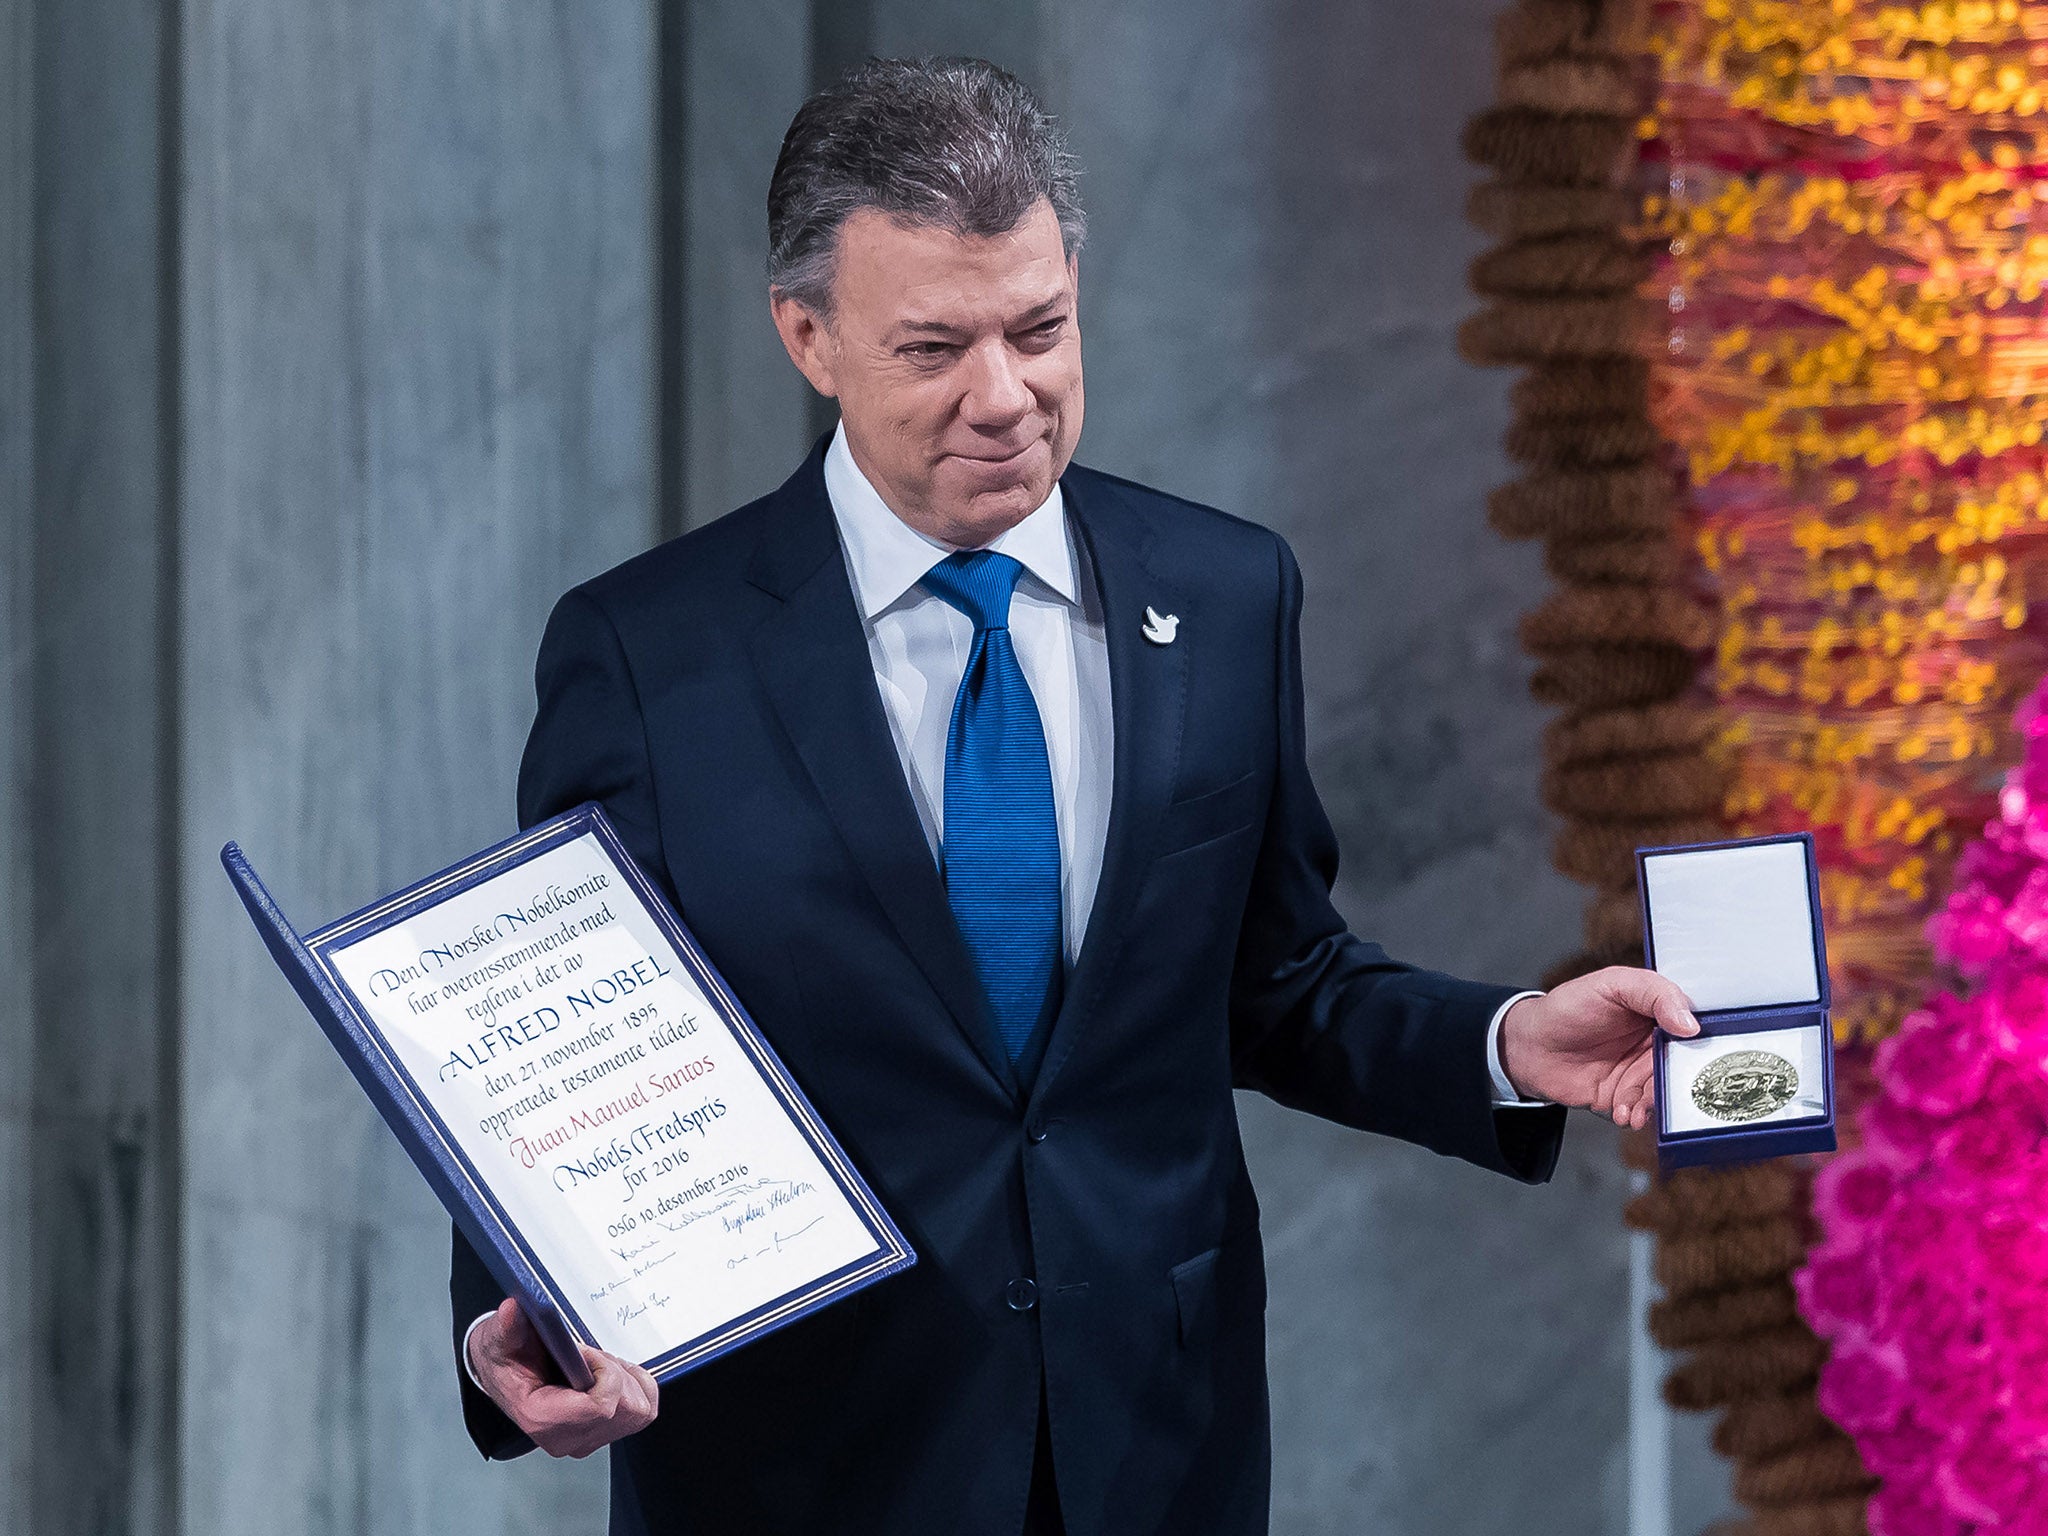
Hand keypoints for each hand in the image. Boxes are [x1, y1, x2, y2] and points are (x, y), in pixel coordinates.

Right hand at [468, 1296, 659, 1457]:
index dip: (604, 1371)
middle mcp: (567, 1438)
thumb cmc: (506, 1361)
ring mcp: (586, 1439)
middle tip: (590, 1356)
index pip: (601, 1408)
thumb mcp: (500, 1339)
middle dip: (616, 1372)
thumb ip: (507, 1327)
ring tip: (598, 1364)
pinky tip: (610, 1374)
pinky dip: (636, 1388)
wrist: (505, 1376)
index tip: (585, 1352)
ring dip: (627, 1380)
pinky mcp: (601, 1433)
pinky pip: (642, 1413)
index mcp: (543, 1419)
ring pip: (639, 1411)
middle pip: (626, 1409)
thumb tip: (512, 1311)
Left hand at [1497, 967, 1698, 1130]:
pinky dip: (1637, 1114)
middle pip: (1685, 1065)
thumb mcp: (1612, 984)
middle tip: (1673, 1087)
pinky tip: (1623, 1113)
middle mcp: (1656, 1043)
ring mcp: (1641, 1071)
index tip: (1706, 1053)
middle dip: (1680, 1080)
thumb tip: (1690, 1024)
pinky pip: (1643, 1110)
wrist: (1530, 1046)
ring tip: (1633, 1105)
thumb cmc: (1569, 1007)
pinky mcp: (1626, 1096)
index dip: (1706, 1039)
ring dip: (1654, 1102)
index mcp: (1660, 1012)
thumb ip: (1654, 994)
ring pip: (1666, 1091)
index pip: (1697, 1026)